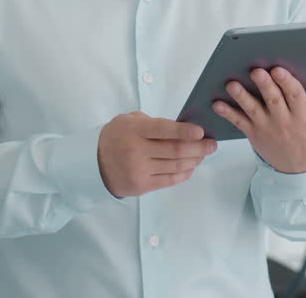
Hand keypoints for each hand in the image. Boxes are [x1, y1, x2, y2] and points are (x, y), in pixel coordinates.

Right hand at [97, 111, 217, 197]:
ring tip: (204, 154)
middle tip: (212, 145)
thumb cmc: (116, 136)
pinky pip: (170, 180)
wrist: (93, 162)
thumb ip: (153, 123)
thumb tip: (183, 128)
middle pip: (175, 150)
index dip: (184, 131)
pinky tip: (192, 166)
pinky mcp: (142, 186)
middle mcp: (137, 151)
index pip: (163, 130)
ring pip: (176, 166)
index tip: (201, 132)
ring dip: (195, 160)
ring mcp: (139, 170)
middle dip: (199, 147)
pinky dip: (184, 173)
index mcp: (134, 131)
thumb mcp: (129, 120)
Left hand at [214, 66, 305, 173]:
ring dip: (241, 96)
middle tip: (255, 70)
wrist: (302, 170)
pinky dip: (227, 113)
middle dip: (263, 84)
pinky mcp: (254, 133)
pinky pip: (238, 122)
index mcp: (304, 114)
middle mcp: (284, 121)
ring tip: (231, 84)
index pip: (294, 95)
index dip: (286, 82)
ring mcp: (267, 127)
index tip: (277, 70)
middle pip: (272, 99)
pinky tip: (216, 102)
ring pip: (252, 109)